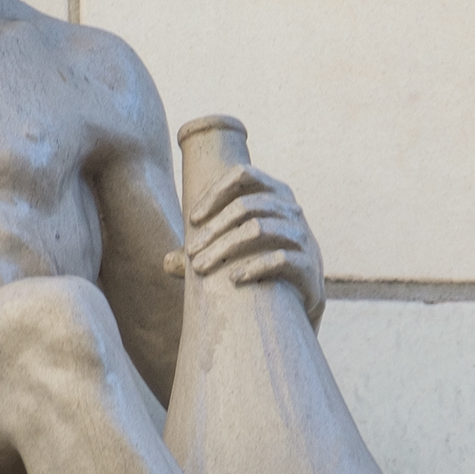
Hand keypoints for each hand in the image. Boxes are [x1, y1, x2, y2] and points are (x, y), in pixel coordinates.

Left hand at [164, 162, 325, 321]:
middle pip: (246, 205)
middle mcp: (290, 209)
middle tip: (192, 253)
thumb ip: (205, 251)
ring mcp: (302, 235)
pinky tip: (232, 279)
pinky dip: (252, 267)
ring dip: (224, 248)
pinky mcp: (308, 264)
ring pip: (258, 230)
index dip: (216, 192)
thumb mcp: (235, 251)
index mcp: (274, 193)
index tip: (192, 219)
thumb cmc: (261, 266)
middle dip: (213, 228)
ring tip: (200, 268)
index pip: (243, 174)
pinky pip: (279, 258)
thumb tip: (166, 263)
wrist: (302, 299)